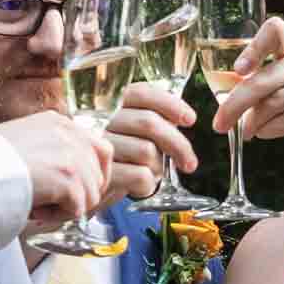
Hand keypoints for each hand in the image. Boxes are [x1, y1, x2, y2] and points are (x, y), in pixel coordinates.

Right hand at [0, 110, 114, 231]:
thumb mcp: (22, 140)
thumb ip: (48, 149)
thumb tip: (66, 178)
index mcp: (58, 122)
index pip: (98, 148)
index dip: (90, 175)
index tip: (74, 190)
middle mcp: (70, 134)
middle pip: (100, 174)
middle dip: (80, 194)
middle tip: (54, 203)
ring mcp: (73, 156)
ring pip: (91, 195)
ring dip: (65, 207)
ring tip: (36, 204)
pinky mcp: (70, 179)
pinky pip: (78, 210)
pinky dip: (56, 216)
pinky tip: (35, 209)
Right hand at [102, 82, 198, 205]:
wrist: (92, 190)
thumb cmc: (122, 160)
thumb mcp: (135, 136)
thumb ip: (154, 122)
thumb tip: (186, 118)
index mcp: (113, 107)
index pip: (141, 93)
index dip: (170, 103)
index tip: (190, 119)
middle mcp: (104, 122)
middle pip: (149, 122)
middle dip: (179, 144)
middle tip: (190, 163)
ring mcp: (101, 148)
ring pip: (146, 151)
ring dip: (158, 168)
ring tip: (151, 174)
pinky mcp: (103, 174)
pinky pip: (140, 176)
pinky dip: (148, 185)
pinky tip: (140, 186)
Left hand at [209, 17, 283, 162]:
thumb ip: (272, 83)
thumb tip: (229, 95)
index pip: (276, 30)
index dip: (252, 47)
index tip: (239, 69)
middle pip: (261, 80)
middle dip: (233, 104)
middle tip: (219, 123)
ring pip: (269, 105)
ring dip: (252, 122)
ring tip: (248, 130)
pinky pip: (282, 122)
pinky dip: (268, 131)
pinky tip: (266, 133)